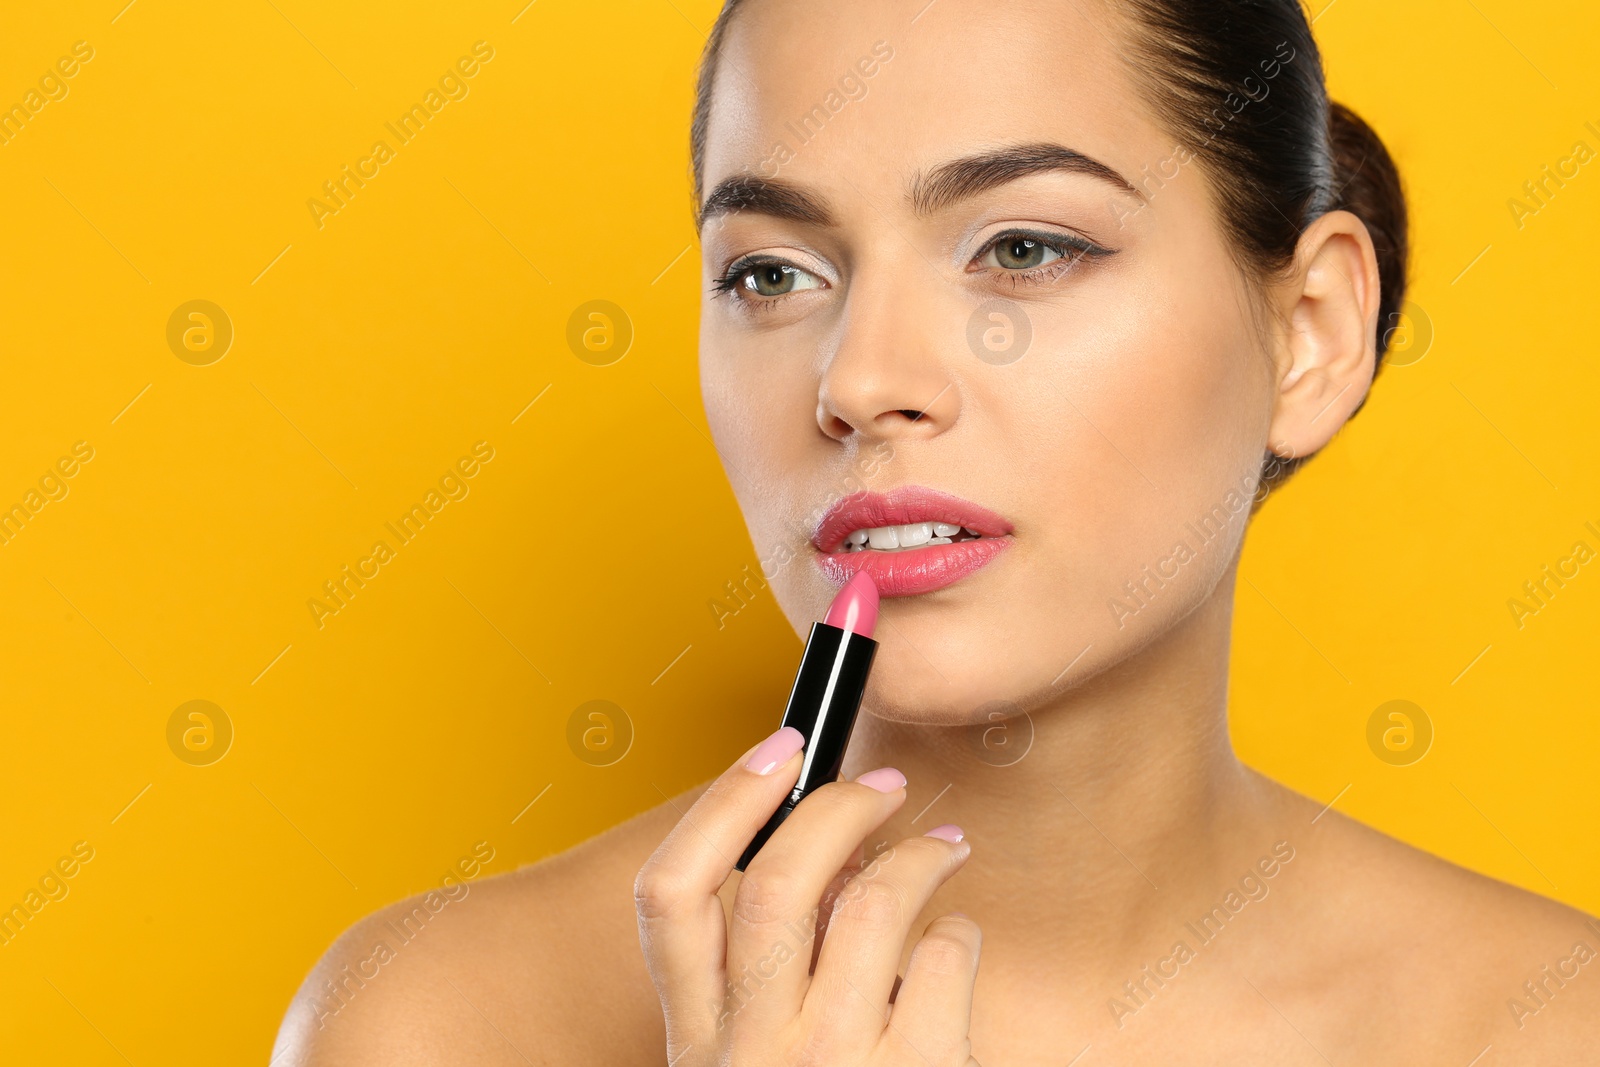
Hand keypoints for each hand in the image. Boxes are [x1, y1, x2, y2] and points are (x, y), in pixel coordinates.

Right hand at [635, 726, 979, 1065]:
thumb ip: (768, 972)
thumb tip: (829, 851)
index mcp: (697, 1044)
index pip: (670, 897)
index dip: (723, 803)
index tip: (781, 747)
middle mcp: (752, 1056)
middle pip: (779, 882)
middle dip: (835, 808)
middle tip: (879, 789)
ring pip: (875, 901)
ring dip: (920, 855)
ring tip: (944, 852)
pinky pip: (945, 955)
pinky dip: (960, 930)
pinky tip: (958, 940)